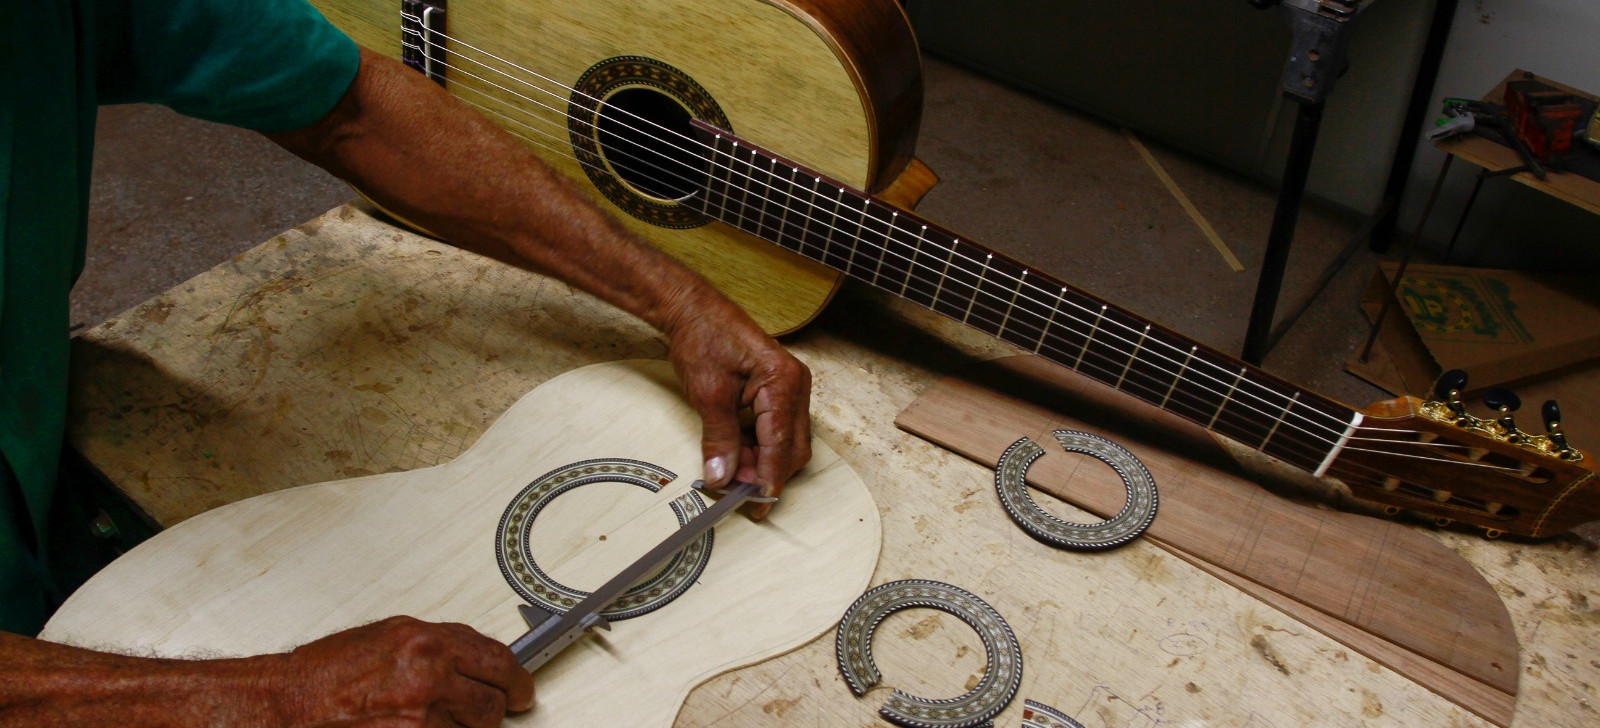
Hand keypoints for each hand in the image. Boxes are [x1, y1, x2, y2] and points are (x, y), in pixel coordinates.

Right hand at [266, 616, 533, 726]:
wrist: (288, 705)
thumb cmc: (326, 672)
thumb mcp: (390, 637)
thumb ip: (439, 645)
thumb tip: (476, 658)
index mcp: (426, 643)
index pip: (499, 661)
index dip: (517, 680)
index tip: (521, 689)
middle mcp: (428, 678)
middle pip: (493, 703)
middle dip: (490, 709)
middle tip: (481, 711)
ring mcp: (420, 720)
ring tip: (424, 718)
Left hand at [664, 296, 811, 519]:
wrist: (694, 310)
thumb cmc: (703, 340)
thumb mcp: (708, 395)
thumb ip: (719, 439)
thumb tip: (722, 478)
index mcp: (784, 383)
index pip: (782, 446)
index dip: (768, 481)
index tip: (755, 507)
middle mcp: (796, 386)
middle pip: (792, 449)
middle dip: (766, 474)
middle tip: (734, 492)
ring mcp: (791, 388)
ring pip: (785, 442)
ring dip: (760, 462)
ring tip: (729, 471)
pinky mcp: (779, 391)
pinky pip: (776, 429)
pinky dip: (758, 446)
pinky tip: (735, 453)